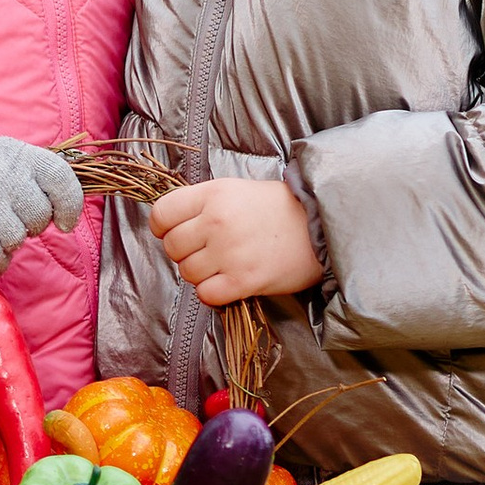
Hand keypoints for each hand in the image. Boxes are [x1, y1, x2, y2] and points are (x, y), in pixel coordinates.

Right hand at [0, 139, 87, 271]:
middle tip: (7, 218)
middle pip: (39, 215)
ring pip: (17, 238)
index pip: (61, 177)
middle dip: (28, 226)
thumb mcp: (7, 163)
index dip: (69, 206)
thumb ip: (39, 179)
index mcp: (16, 152)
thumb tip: (70, 212)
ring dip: (7, 244)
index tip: (64, 223)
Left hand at [150, 176, 321, 305]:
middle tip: (208, 251)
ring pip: (187, 272)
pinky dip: (214, 292)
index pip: (162, 214)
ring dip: (201, 273)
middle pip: (172, 247)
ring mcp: (230, 252)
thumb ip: (203, 204)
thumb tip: (171, 224)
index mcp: (213, 194)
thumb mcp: (237, 190)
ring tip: (224, 265)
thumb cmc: (279, 209)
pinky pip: (206, 294)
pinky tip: (229, 282)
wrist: (321, 227)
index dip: (163, 227)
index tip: (174, 232)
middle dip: (185, 252)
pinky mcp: (244, 280)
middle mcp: (217, 221)